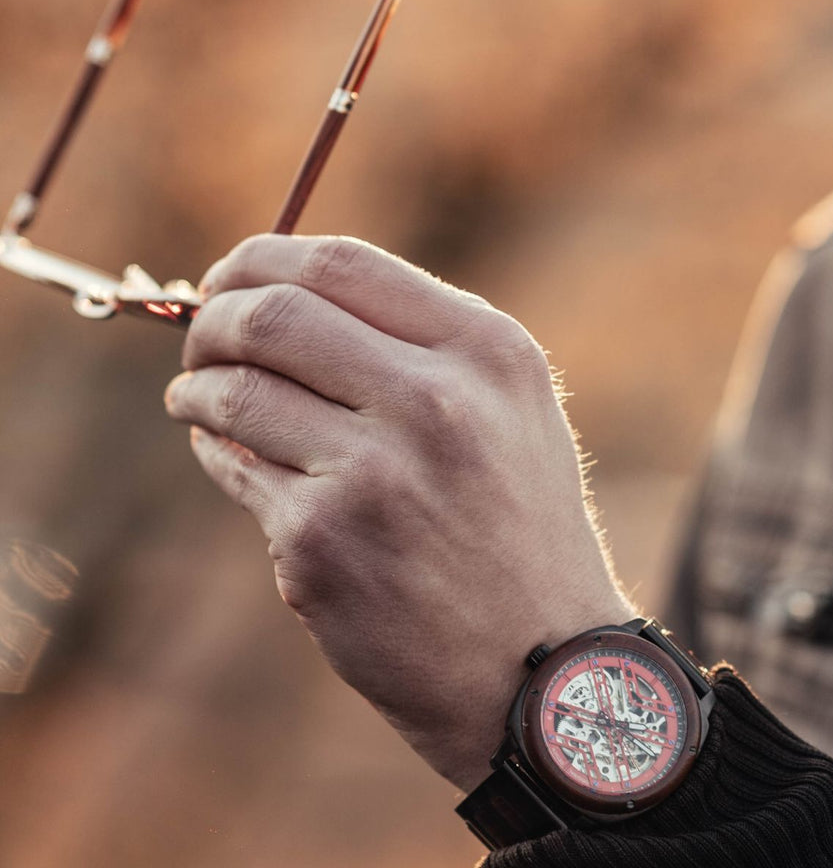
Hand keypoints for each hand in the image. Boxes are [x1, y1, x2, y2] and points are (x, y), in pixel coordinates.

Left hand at [164, 234, 634, 790]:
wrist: (541, 668)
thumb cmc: (522, 527)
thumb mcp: (510, 409)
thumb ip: (420, 343)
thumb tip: (286, 297)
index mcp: (488, 352)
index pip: (340, 263)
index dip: (263, 258)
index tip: (233, 276)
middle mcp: (435, 400)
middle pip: (272, 313)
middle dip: (213, 315)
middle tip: (202, 335)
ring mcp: (374, 474)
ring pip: (234, 389)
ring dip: (196, 385)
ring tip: (196, 394)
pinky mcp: (322, 545)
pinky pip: (234, 467)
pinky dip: (214, 447)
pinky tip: (224, 448)